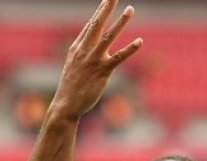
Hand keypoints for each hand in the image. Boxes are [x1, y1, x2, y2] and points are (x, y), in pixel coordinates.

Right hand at [49, 0, 141, 121]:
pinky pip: (118, 58)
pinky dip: (130, 49)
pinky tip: (140, 41)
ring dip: (120, 22)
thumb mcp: (73, 65)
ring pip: (108, 36)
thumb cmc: (71, 87)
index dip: (99, 11)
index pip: (90, 25)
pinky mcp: (102, 71)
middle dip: (106, 7)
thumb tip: (88, 46)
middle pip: (97, 24)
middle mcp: (84, 50)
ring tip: (130, 9)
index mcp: (77, 47)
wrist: (66, 104)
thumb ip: (81, 53)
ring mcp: (93, 60)